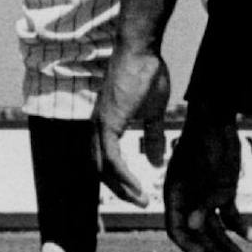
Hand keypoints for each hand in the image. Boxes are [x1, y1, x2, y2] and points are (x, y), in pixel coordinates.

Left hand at [90, 47, 170, 206]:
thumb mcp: (153, 111)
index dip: (119, 181)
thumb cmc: (147, 73)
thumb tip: (155, 161)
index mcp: (106, 125)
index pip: (105, 162)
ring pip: (103, 169)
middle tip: (139, 202)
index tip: (138, 194)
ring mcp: (100, 125)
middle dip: (119, 191)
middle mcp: (96, 128)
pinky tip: (136, 185)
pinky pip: (111, 158)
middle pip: (100, 171)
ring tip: (140, 199)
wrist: (141, 49)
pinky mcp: (108, 122)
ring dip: (120, 188)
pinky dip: (122, 176)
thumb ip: (153, 137)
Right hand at [163, 113, 249, 251]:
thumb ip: (200, 201)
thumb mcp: (203, 173)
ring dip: (228, 243)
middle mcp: (189, 200)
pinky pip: (229, 215)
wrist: (219, 120)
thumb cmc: (205, 143)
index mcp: (175, 196)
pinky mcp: (223, 191)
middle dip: (212, 251)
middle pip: (198, 233)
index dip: (188, 244)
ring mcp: (206, 196)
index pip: (175, 229)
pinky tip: (250, 236)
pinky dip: (239, 226)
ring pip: (215, 227)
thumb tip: (192, 226)